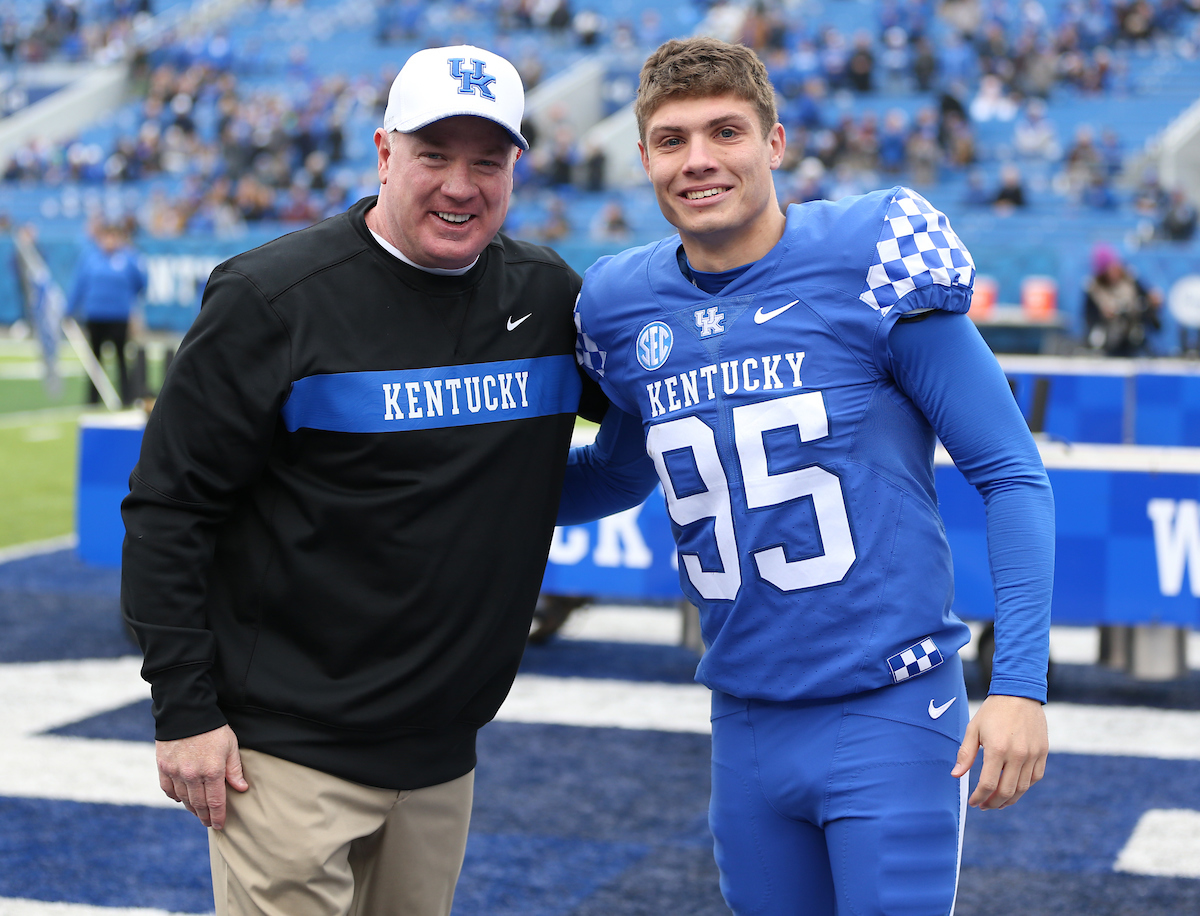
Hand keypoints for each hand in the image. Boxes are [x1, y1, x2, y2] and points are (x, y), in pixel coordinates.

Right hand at [156, 724, 248, 829]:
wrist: (186, 712)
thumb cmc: (213, 728)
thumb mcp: (231, 746)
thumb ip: (234, 769)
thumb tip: (241, 789)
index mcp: (212, 771)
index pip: (216, 802)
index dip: (218, 816)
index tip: (220, 825)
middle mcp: (192, 775)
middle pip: (199, 804)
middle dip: (205, 816)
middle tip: (210, 823)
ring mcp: (176, 772)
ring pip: (184, 799)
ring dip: (191, 808)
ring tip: (198, 813)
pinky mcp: (163, 766)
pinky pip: (168, 789)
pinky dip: (175, 796)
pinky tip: (181, 799)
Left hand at [951, 694, 1047, 809]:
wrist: (1019, 694)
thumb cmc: (992, 711)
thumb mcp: (974, 729)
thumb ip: (965, 754)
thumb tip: (956, 775)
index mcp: (997, 749)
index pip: (988, 785)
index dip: (979, 797)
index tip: (973, 802)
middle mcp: (1018, 755)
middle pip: (1007, 792)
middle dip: (993, 803)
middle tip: (984, 806)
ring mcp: (1033, 755)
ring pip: (1022, 788)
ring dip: (1009, 800)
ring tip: (997, 802)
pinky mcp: (1043, 753)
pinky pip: (1034, 778)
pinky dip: (1023, 788)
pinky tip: (1013, 789)